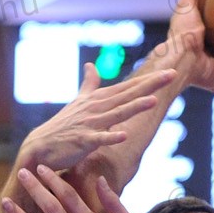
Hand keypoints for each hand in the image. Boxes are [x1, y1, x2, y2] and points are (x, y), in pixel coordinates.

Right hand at [17, 64, 175, 173]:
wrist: (41, 146)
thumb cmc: (63, 125)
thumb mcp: (78, 101)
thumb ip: (88, 84)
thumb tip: (91, 66)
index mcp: (99, 99)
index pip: (128, 87)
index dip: (149, 80)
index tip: (170, 72)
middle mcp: (96, 108)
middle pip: (127, 94)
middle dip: (150, 85)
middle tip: (172, 74)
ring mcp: (90, 124)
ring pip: (116, 114)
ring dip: (134, 107)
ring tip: (153, 100)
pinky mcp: (82, 141)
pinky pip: (99, 139)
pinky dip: (110, 136)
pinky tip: (124, 135)